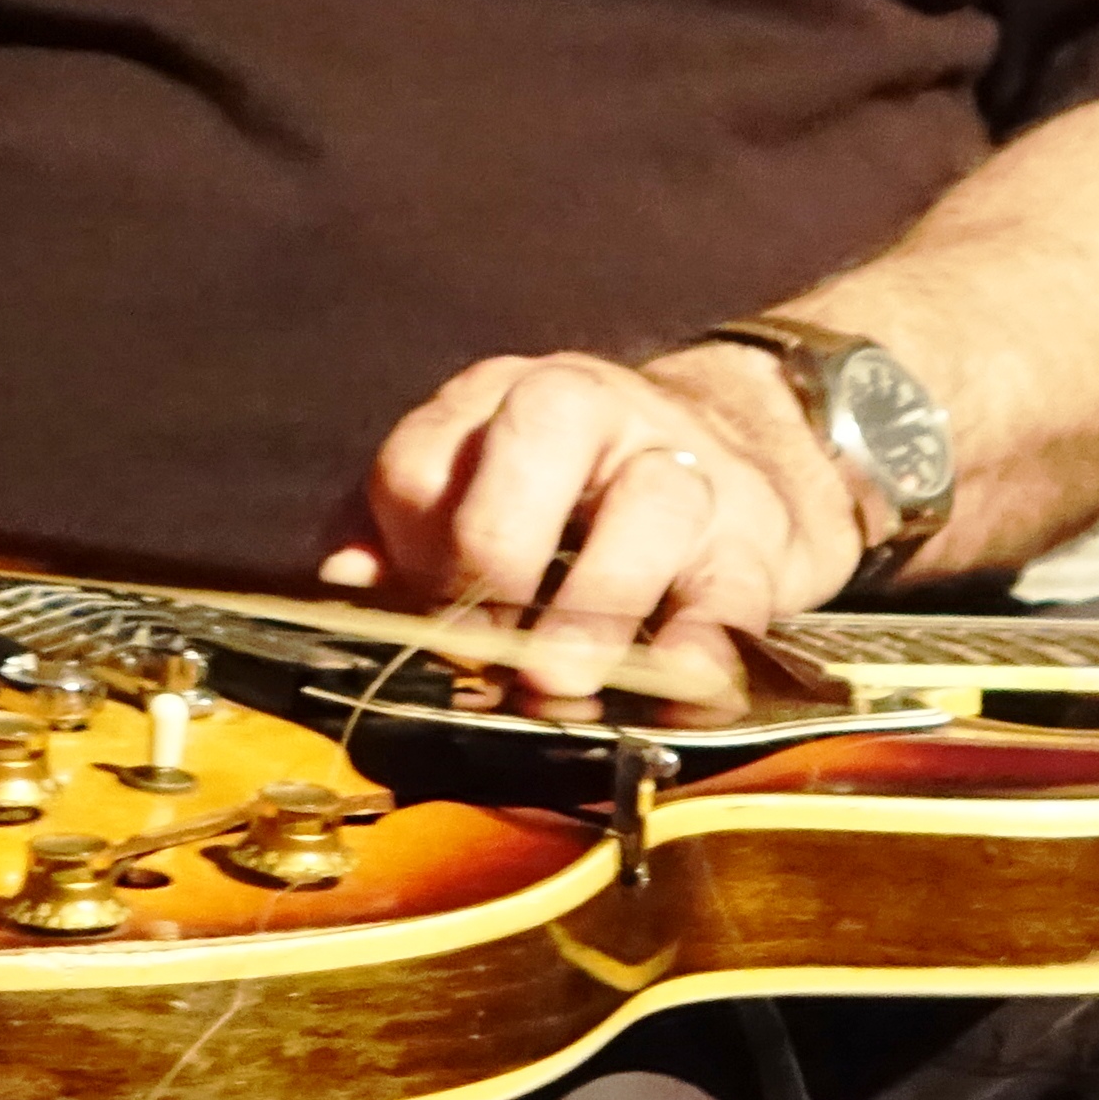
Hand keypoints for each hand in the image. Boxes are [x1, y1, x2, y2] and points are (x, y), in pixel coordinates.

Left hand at [317, 346, 861, 705]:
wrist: (744, 460)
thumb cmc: (575, 497)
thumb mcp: (478, 489)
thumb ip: (396, 534)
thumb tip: (343, 583)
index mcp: (502, 400)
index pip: (430, 452)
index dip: (411, 547)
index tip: (418, 625)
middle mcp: (596, 409)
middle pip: (546, 426)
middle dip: (499, 544)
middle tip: (483, 644)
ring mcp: (686, 467)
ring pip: (654, 501)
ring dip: (598, 603)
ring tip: (562, 684)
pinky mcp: (755, 544)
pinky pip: (733, 594)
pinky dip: (700, 654)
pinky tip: (665, 699)